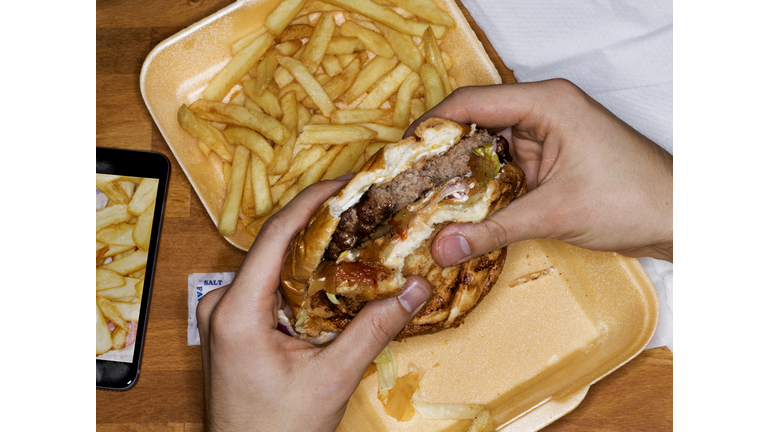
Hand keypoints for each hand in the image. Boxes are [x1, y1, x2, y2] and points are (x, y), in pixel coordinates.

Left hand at [196, 180, 431, 431]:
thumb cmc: (275, 431)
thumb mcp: (331, 378)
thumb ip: (374, 330)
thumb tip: (415, 289)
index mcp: (235, 310)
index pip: (276, 236)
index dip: (312, 202)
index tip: (345, 184)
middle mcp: (222, 303)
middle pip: (276, 245)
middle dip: (321, 224)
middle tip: (362, 208)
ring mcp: (225, 313)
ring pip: (275, 265)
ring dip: (314, 251)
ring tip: (355, 234)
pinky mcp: (235, 324)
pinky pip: (271, 286)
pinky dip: (303, 276)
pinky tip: (334, 274)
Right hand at [406, 79, 671, 263]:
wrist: (680, 217)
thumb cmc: (631, 200)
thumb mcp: (554, 214)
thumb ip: (492, 229)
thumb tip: (441, 247)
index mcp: (545, 102)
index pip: (471, 102)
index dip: (431, 126)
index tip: (401, 155)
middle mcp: (542, 110)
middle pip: (474, 121)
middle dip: (440, 151)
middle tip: (406, 182)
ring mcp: (546, 134)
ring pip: (487, 145)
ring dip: (460, 171)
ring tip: (424, 197)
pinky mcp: (550, 157)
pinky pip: (504, 164)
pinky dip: (483, 184)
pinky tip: (461, 206)